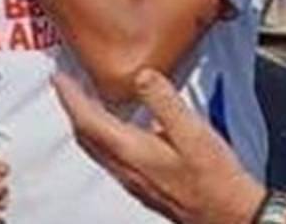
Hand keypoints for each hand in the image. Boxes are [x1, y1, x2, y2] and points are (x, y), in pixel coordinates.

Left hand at [53, 70, 265, 223]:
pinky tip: (115, 128)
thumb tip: (141, 75)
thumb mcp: (193, 131)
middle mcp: (125, 167)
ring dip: (86, 122)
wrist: (226, 214)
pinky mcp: (142, 184)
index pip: (89, 120)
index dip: (71, 97)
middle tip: (65, 84)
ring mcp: (132, 179)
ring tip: (84, 100)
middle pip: (86, 135)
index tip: (59, 76)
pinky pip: (109, 155)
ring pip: (96, 147)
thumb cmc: (213, 176)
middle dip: (73, 108)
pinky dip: (102, 135)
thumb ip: (165, 102)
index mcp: (132, 151)